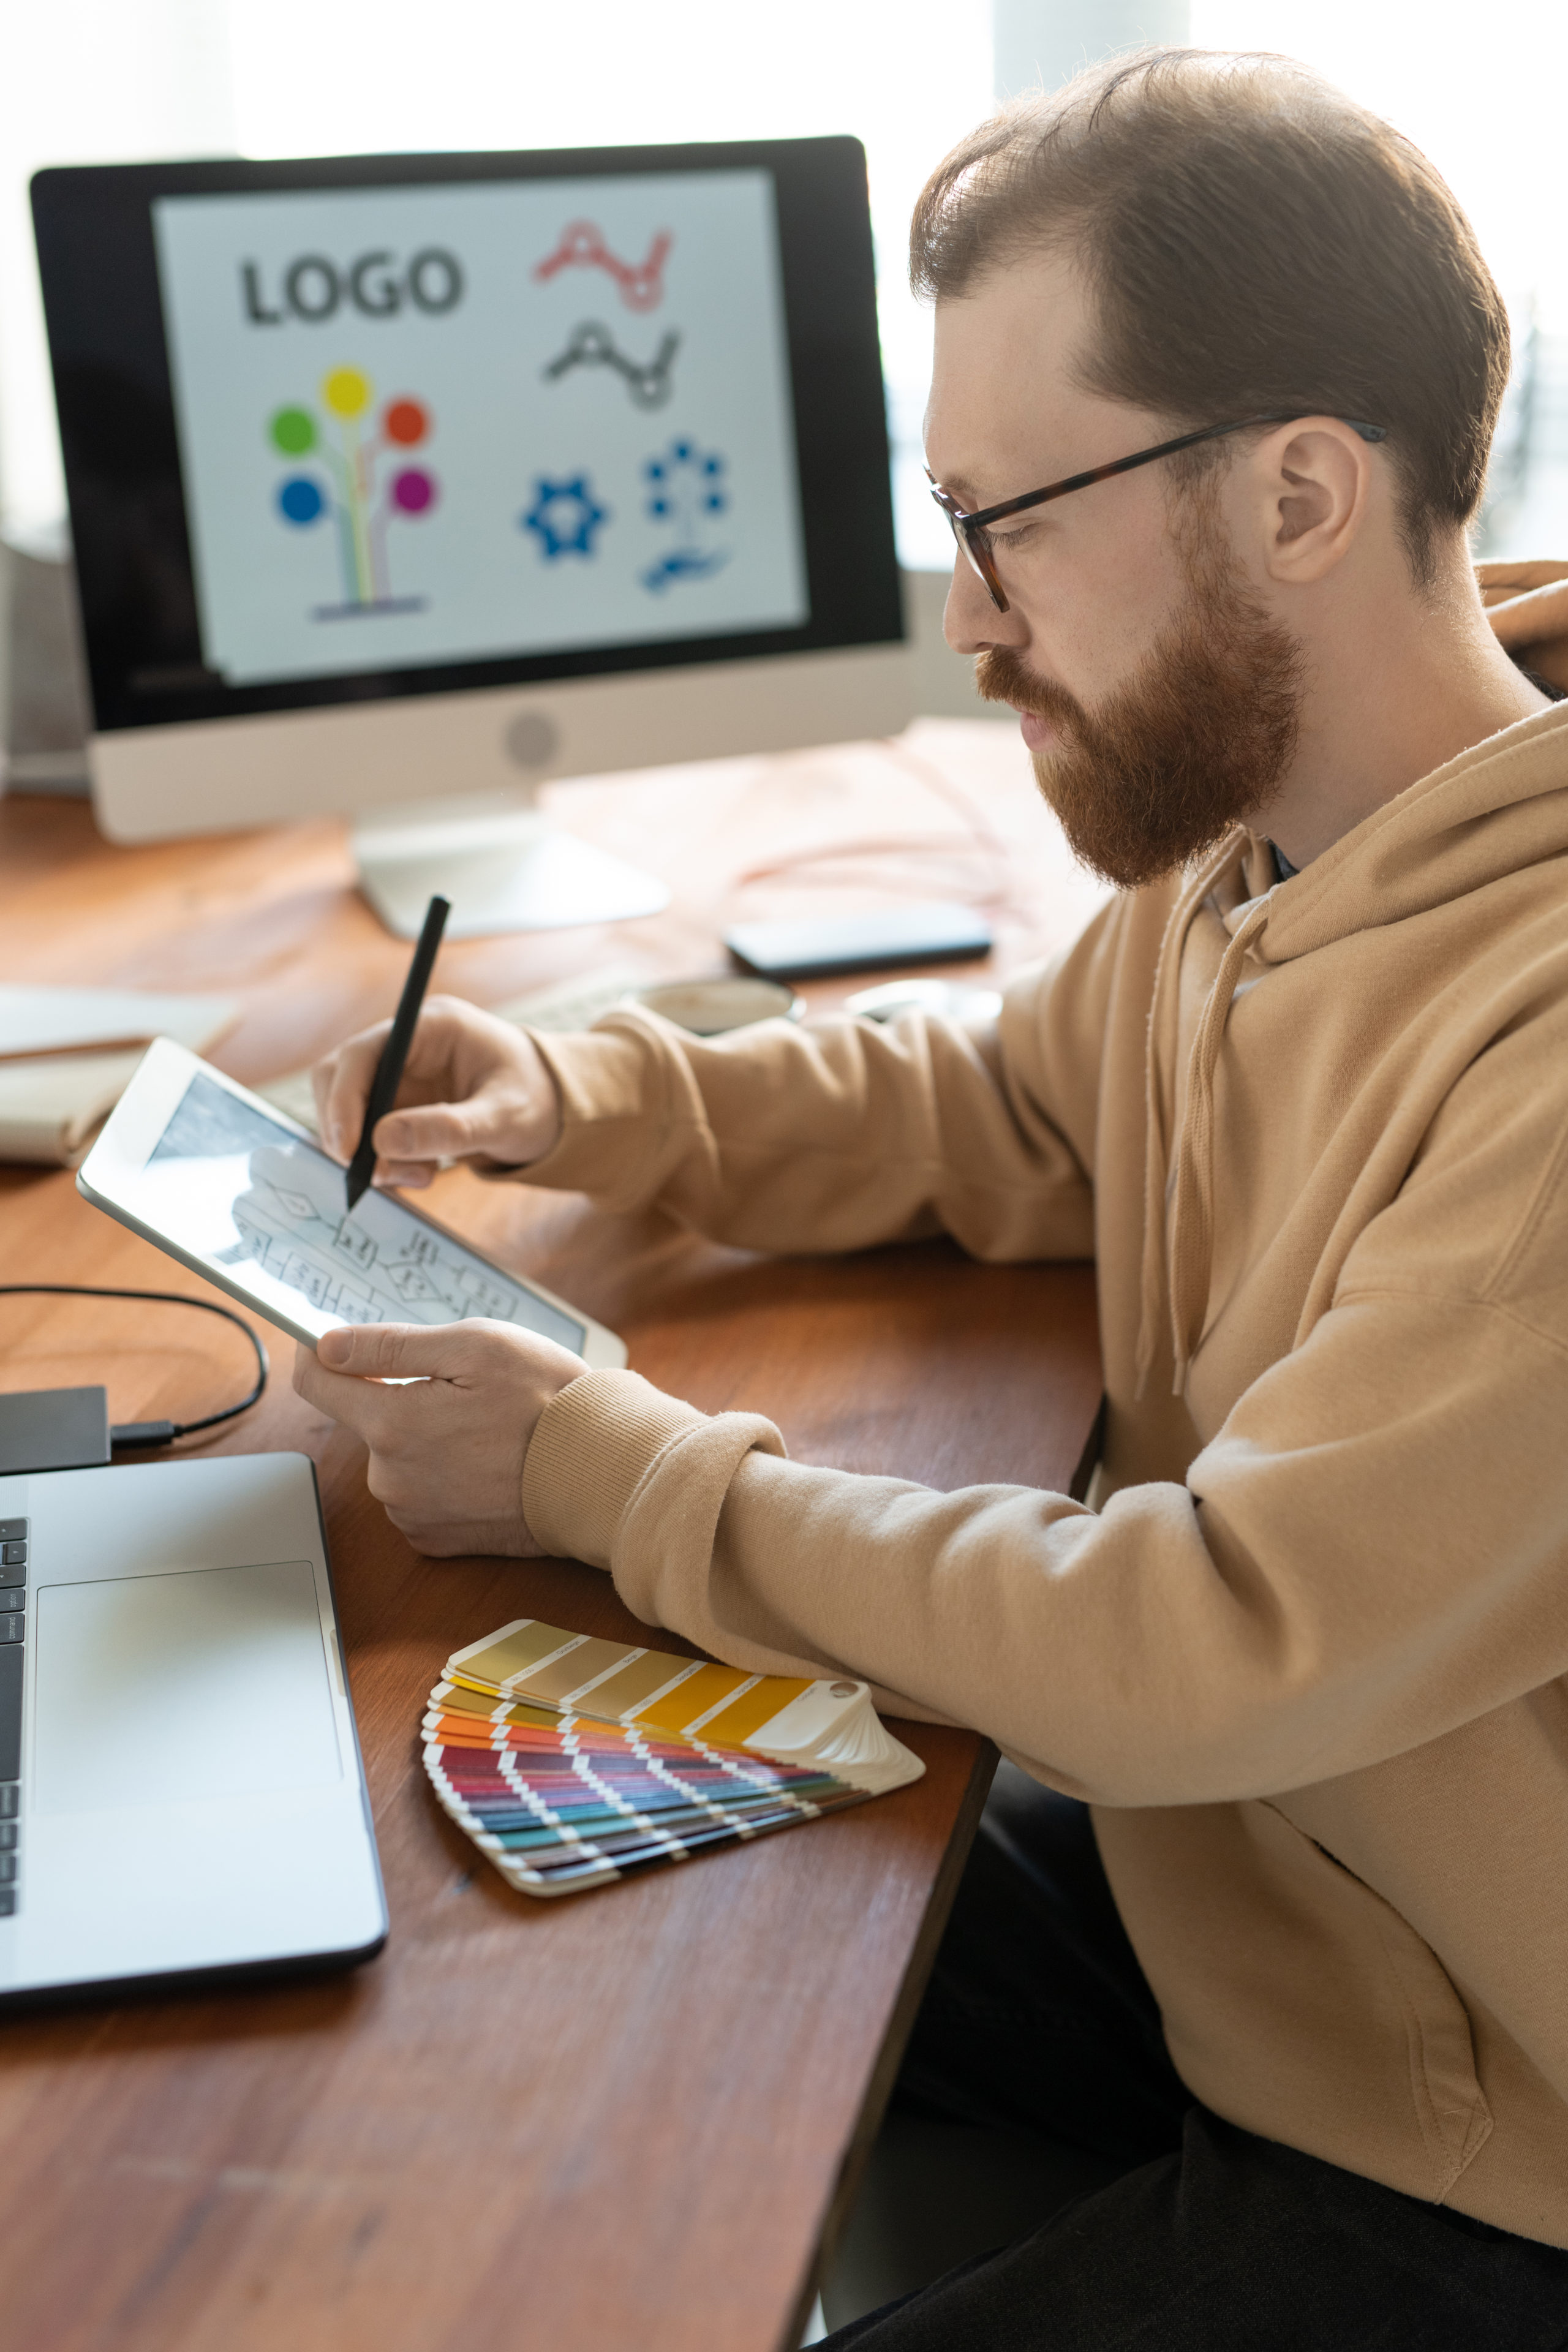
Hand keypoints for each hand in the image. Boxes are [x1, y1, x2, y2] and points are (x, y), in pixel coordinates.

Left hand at [292, 1319, 584, 1555]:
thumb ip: (390, 1347)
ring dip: (429, 1441)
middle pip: (369, 1422)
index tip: (335, 1343)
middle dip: (405, 1400)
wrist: (602, 1473)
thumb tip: (326, 1346)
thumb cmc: (548, 1401)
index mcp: (391, 1424)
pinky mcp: (438, 1542)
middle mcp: (389, 1478)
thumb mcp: (475, 1346)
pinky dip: (444, 1479)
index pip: (317, 1383)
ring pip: (398, 1460)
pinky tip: (487, 1467)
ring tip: (490, 1431)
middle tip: (469, 1391)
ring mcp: (413, 1515)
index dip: (322, 1354)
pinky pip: (421, 1497)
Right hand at [312, 995, 563, 1189]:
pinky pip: (369, 1134)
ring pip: (349, 1112)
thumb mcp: (506, 1117)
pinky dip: (385, 1161)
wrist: (556, 1109)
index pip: (363, 1053)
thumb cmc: (538, 1099)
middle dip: (350, 1132)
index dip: (344, 1099)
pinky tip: (421, 1174)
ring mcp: (400, 1075)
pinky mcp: (400, 1104)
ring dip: (371, 1154)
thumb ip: (451, 1128)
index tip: (348, 1149)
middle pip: (340, 1079)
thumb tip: (382, 1141)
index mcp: (433, 1027)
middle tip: (381, 1175)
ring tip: (419, 1178)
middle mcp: (407, 1045)